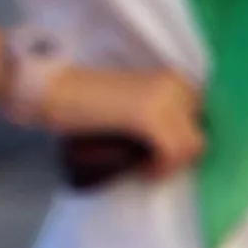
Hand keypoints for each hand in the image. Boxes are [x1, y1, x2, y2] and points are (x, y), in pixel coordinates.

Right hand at [31, 65, 205, 176]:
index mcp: (172, 77)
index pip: (199, 119)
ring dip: (169, 163)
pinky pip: (173, 153)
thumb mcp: (130, 104)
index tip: (158, 155)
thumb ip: (157, 116)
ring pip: (191, 145)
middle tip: (149, 163)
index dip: (181, 142)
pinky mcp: (148, 115)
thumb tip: (177, 147)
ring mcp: (164, 97)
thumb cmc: (81, 101)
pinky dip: (160, 168)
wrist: (49, 90)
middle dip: (177, 153)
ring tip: (143, 167)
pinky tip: (141, 170)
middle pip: (199, 133)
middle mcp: (175, 83)